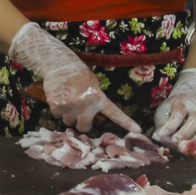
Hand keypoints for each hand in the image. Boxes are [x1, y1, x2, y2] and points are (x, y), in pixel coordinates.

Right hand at [9, 23, 139, 134]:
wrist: (60, 64)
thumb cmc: (79, 75)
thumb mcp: (94, 85)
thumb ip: (96, 101)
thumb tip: (94, 118)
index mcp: (99, 98)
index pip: (115, 113)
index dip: (126, 123)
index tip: (138, 130)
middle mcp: (86, 103)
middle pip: (84, 127)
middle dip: (81, 122)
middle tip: (78, 110)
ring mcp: (71, 105)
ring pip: (68, 122)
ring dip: (68, 115)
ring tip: (67, 98)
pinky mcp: (57, 105)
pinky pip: (57, 116)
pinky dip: (57, 110)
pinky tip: (59, 96)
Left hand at [151, 68, 195, 145]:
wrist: (190, 101)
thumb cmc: (172, 107)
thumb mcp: (165, 109)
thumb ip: (163, 123)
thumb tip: (160, 138)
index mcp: (183, 103)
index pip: (178, 115)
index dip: (170, 126)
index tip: (161, 135)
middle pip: (193, 123)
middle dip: (183, 134)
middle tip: (173, 141)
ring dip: (187, 143)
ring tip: (176, 149)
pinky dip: (190, 147)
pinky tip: (182, 152)